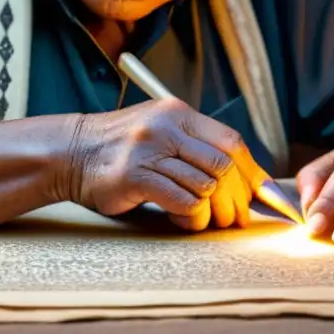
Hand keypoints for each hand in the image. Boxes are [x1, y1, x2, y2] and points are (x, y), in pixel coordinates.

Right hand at [68, 98, 259, 230]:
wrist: (71, 152)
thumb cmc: (121, 148)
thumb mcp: (161, 132)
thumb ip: (197, 147)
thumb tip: (247, 180)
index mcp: (178, 113)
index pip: (231, 142)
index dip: (252, 173)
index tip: (263, 196)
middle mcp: (166, 127)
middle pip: (223, 166)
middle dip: (235, 199)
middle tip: (234, 219)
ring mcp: (149, 150)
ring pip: (204, 186)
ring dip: (211, 211)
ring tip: (203, 220)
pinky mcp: (134, 176)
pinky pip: (181, 200)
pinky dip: (189, 215)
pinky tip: (181, 218)